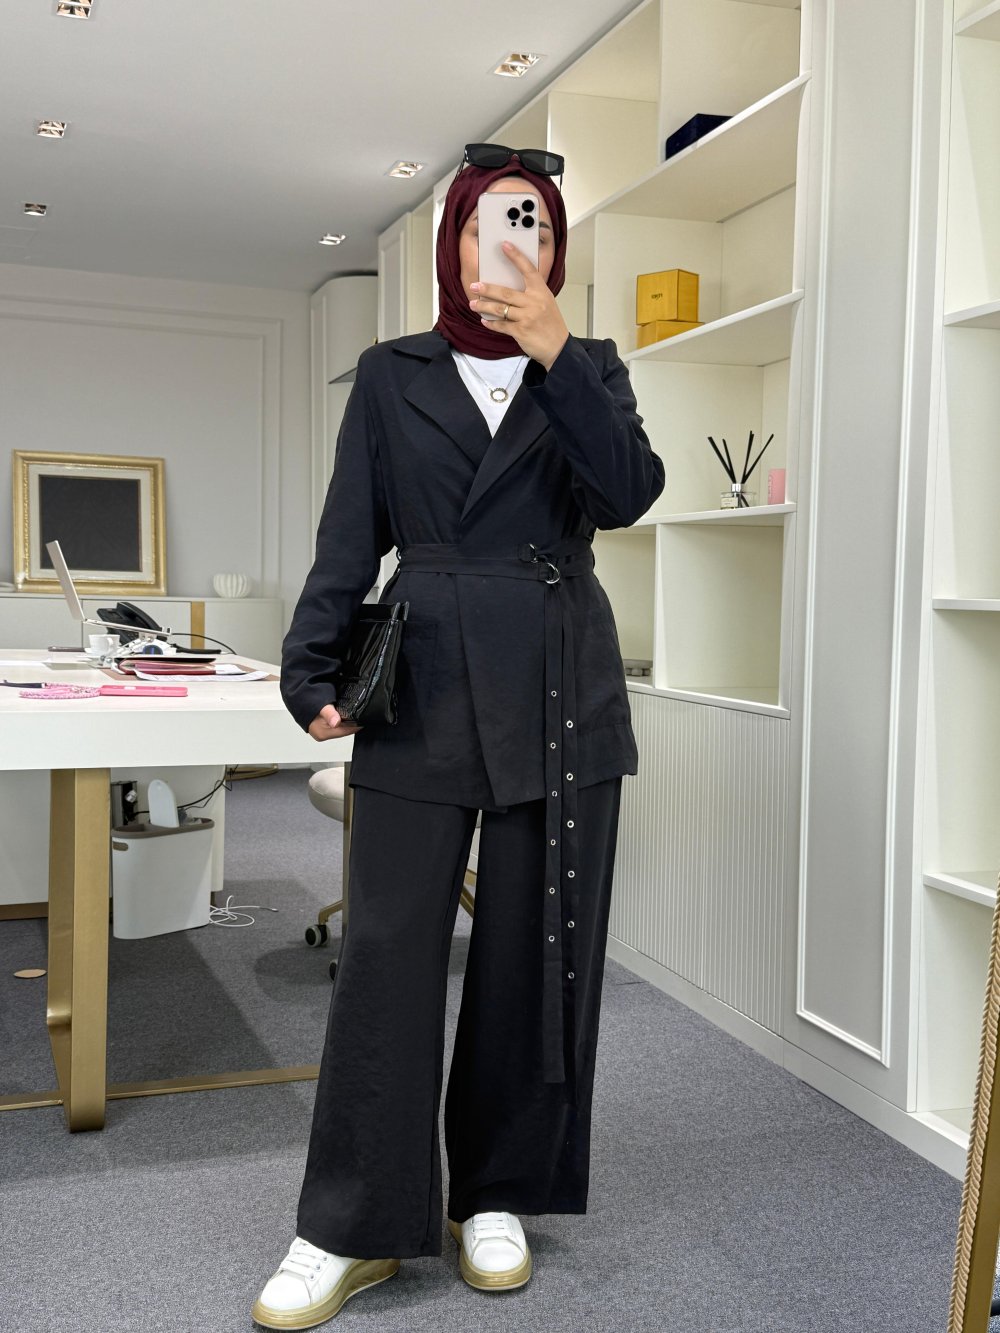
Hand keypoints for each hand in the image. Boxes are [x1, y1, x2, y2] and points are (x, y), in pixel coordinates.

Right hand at [308, 702, 361, 740]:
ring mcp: (322, 731)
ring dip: (347, 721)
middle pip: (344, 730)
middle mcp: (322, 734)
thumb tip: (335, 722)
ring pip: (341, 727)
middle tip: (362, 713)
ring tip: (355, 712)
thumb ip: (329, 714)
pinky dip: (342, 719)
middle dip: (353, 722)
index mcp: (323, 734)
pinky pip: (337, 724)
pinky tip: (344, 713)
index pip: (346, 732)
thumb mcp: (321, 706)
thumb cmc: (307, 701)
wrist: (297, 697)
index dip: (356, 724)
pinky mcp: (323, 726)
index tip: (365, 718)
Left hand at [469, 242, 568, 370]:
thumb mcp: (546, 303)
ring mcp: (527, 317)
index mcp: (542, 291)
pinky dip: (491, 323)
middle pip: (506, 292)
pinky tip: (485, 320)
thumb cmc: (551, 324)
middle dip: (487, 289)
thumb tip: (506, 288)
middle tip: (475, 286)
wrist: (558, 346)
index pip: (528, 269)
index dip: (516, 256)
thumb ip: (530, 294)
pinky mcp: (521, 331)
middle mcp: (535, 302)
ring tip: (473, 304)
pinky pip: (501, 325)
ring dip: (484, 306)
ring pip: (500, 309)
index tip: (505, 245)